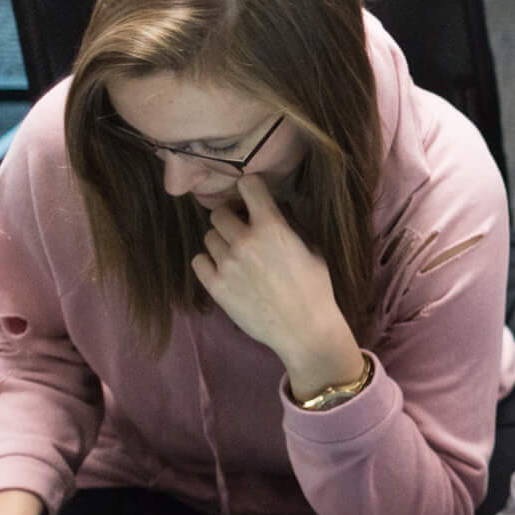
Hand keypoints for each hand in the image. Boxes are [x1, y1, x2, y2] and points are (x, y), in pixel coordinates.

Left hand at [193, 174, 360, 396]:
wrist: (304, 329)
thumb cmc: (315, 287)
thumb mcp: (311, 247)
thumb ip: (288, 224)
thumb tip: (272, 207)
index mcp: (272, 226)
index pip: (247, 185)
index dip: (249, 189)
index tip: (252, 197)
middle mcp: (245, 240)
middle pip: (219, 212)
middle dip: (230, 218)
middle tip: (241, 230)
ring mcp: (226, 264)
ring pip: (209, 237)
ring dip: (221, 241)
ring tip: (236, 255)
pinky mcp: (215, 286)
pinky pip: (199, 261)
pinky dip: (209, 263)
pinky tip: (225, 270)